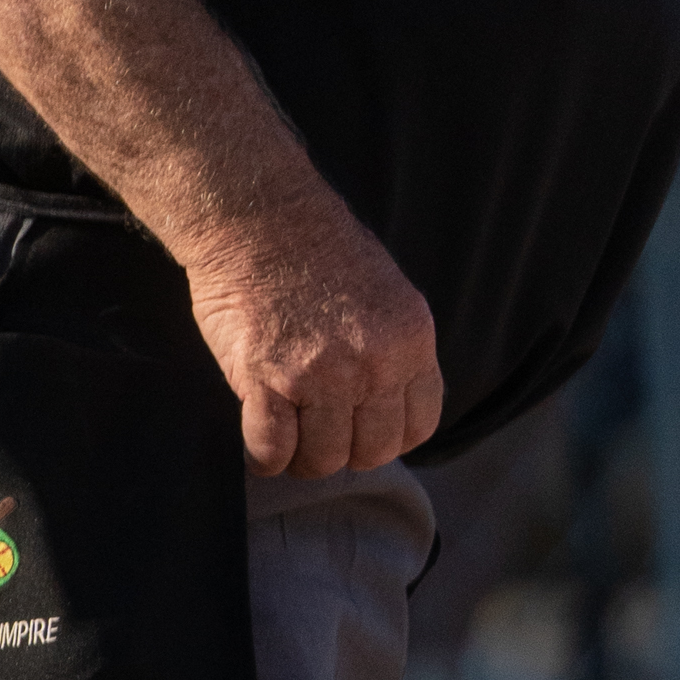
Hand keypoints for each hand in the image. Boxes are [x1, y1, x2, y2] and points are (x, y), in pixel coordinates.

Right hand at [183, 201, 445, 477]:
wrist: (263, 220)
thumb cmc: (320, 251)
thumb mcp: (389, 295)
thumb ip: (395, 350)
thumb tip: (391, 404)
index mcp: (411, 341)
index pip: (419, 425)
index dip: (389, 437)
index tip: (364, 430)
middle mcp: (374, 364)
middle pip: (372, 452)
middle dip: (346, 452)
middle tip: (322, 434)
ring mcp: (321, 375)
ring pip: (323, 459)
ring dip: (303, 458)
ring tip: (289, 438)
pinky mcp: (267, 380)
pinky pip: (272, 449)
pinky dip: (265, 457)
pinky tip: (260, 441)